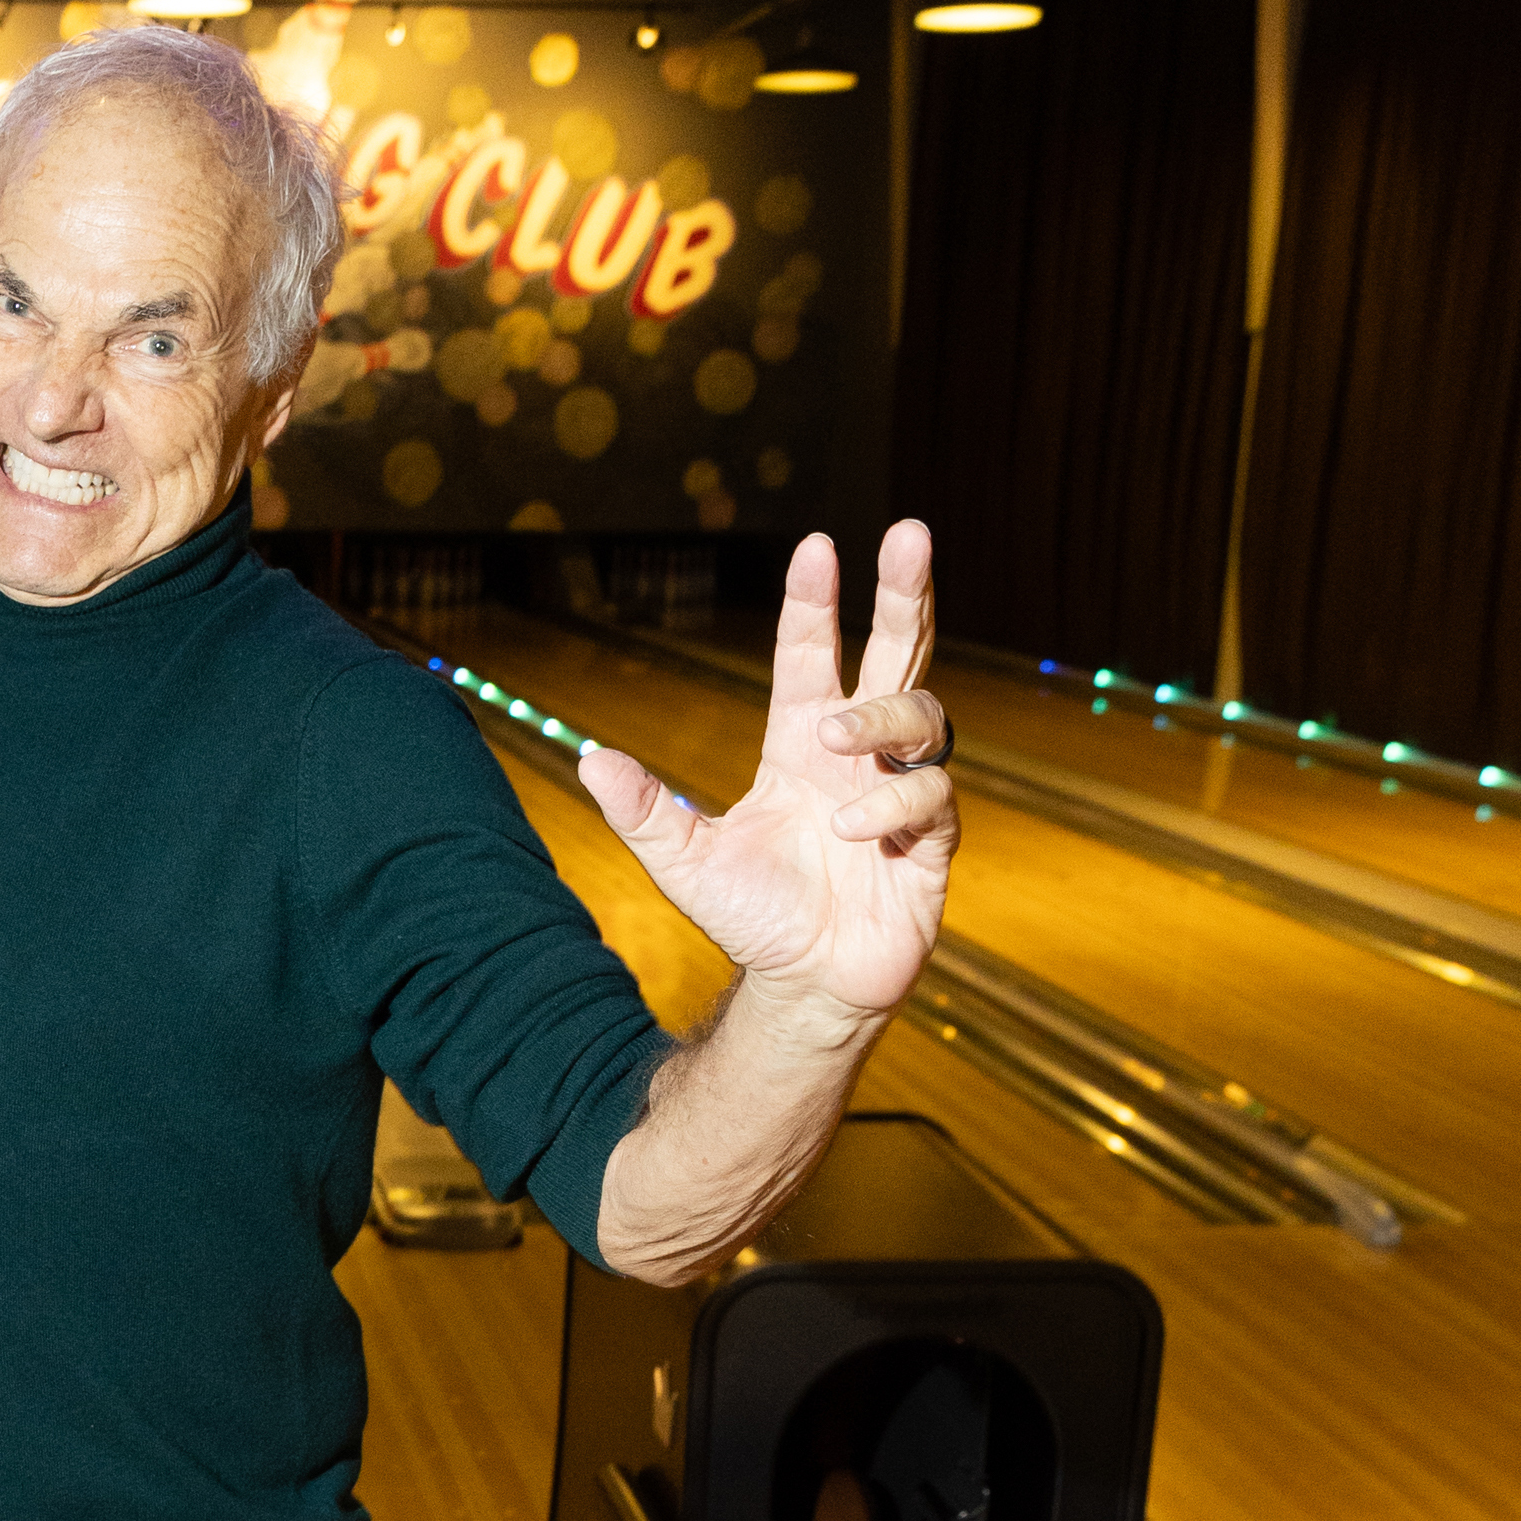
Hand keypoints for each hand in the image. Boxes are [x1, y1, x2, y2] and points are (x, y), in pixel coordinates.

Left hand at [577, 521, 958, 1028]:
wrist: (801, 988)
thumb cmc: (751, 919)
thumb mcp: (685, 863)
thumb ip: (645, 811)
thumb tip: (588, 759)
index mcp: (799, 746)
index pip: (810, 657)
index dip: (814, 603)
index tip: (817, 545)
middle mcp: (856, 757)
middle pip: (896, 653)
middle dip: (905, 592)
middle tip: (909, 531)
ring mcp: (899, 792)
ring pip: (920, 715)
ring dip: (878, 718)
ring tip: (832, 742)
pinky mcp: (930, 841)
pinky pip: (932, 795)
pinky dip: (892, 803)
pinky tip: (853, 832)